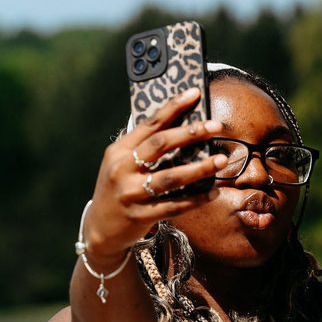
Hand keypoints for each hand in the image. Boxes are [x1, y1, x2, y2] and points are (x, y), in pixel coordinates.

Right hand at [83, 88, 226, 265]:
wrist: (99, 228)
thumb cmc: (118, 189)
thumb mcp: (121, 163)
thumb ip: (143, 147)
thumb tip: (180, 126)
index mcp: (119, 150)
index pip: (149, 123)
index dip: (173, 107)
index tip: (194, 93)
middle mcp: (123, 169)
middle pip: (160, 145)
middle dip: (191, 133)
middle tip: (216, 126)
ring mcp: (131, 193)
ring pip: (171, 177)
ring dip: (200, 168)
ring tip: (222, 160)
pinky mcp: (141, 216)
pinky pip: (175, 206)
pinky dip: (196, 199)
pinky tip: (214, 192)